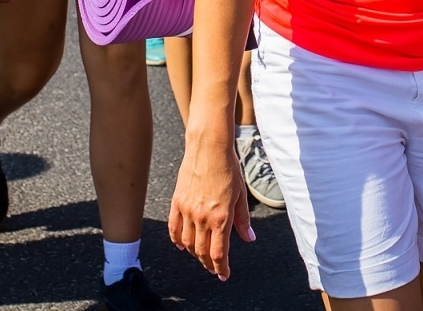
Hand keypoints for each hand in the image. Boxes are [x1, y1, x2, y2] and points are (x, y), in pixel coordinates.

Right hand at [168, 132, 254, 280]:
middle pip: (202, 252)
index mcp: (221, 217)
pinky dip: (177, 240)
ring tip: (201, 257)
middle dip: (209, 265)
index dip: (221, 268)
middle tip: (214, 269)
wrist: (209, 148)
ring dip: (194, 254)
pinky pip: (174, 228)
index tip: (224, 275)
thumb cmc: (228, 168)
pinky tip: (181, 245)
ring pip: (187, 243)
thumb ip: (243, 220)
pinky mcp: (177, 202)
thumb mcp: (241, 195)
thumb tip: (248, 238)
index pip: (219, 253)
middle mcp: (202, 217)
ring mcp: (187, 211)